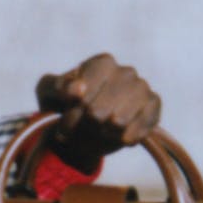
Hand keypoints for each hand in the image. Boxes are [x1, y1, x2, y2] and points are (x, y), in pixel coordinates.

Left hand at [34, 54, 162, 166]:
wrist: (84, 127)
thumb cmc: (63, 104)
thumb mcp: (48, 92)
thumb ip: (57, 87)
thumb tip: (78, 90)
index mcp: (102, 63)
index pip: (85, 91)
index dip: (73, 111)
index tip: (66, 118)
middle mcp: (126, 73)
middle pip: (99, 111)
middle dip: (84, 127)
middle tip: (81, 129)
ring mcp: (142, 89)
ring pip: (118, 122)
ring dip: (102, 134)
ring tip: (99, 131)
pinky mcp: (153, 108)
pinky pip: (140, 128)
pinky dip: (126, 138)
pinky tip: (119, 138)